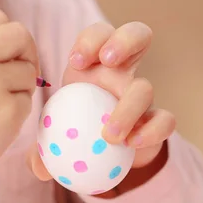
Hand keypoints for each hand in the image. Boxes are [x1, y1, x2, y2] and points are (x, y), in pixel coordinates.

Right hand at [0, 9, 38, 202]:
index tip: (6, 54)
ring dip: (20, 87)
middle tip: (18, 74)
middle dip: (27, 52)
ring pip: (29, 71)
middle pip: (20, 34)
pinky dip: (17, 111)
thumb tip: (21, 42)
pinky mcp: (8, 111)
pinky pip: (28, 101)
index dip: (8, 36)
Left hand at [29, 22, 174, 187]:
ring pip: (145, 87)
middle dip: (124, 40)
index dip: (90, 40)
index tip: (75, 61)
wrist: (104, 156)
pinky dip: (152, 131)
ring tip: (110, 135)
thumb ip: (44, 150)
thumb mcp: (55, 138)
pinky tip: (132, 145)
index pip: (98, 34)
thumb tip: (38, 167)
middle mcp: (122, 72)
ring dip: (128, 108)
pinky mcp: (157, 121)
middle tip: (108, 60)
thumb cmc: (73, 134)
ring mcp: (141, 96)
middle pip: (137, 35)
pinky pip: (165, 121)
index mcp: (93, 65)